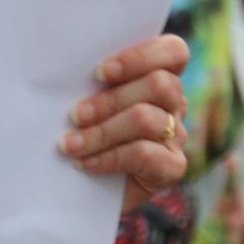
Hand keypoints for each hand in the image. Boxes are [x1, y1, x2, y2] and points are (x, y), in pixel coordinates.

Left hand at [60, 34, 188, 197]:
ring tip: (70, 144)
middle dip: (111, 99)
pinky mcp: (172, 167)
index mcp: (158, 74)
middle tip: (76, 115)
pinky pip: (144, 154)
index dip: (140, 57)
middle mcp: (173, 102)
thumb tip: (66, 69)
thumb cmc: (82, 131)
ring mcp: (176, 135)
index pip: (173, 52)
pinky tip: (85, 163)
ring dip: (102, 132)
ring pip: (147, 119)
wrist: (84, 190)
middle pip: (160, 84)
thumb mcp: (85, 100)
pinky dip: (109, 157)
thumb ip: (89, 81)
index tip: (100, 72)